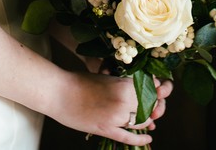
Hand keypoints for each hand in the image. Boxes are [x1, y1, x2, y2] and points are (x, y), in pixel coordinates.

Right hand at [45, 71, 174, 145]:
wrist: (59, 92)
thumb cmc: (81, 81)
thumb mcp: (107, 76)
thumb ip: (125, 83)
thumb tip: (142, 88)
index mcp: (124, 85)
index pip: (151, 90)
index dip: (155, 90)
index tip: (156, 89)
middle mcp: (123, 102)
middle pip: (148, 107)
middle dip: (152, 105)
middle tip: (152, 103)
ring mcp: (115, 118)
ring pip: (141, 122)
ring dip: (147, 120)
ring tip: (149, 118)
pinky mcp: (106, 130)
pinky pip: (128, 137)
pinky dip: (140, 139)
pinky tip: (148, 138)